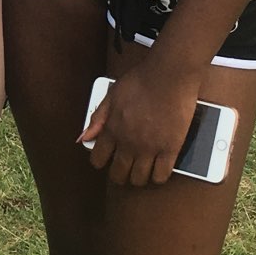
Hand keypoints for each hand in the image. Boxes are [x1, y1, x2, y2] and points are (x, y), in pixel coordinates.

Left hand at [80, 63, 199, 186]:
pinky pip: (161, 175)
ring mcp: (150, 148)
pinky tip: (158, 169)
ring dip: (138, 178)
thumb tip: (85, 137)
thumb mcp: (112, 95)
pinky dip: (158, 176)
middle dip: (119, 175)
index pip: (98, 159)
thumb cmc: (141, 80)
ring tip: (142, 170)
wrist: (169, 75)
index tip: (106, 159)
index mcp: (112, 130)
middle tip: (124, 170)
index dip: (100, 162)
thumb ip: (98, 118)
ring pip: (139, 179)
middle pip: (118, 174)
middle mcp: (128, 143)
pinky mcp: (170, 149)